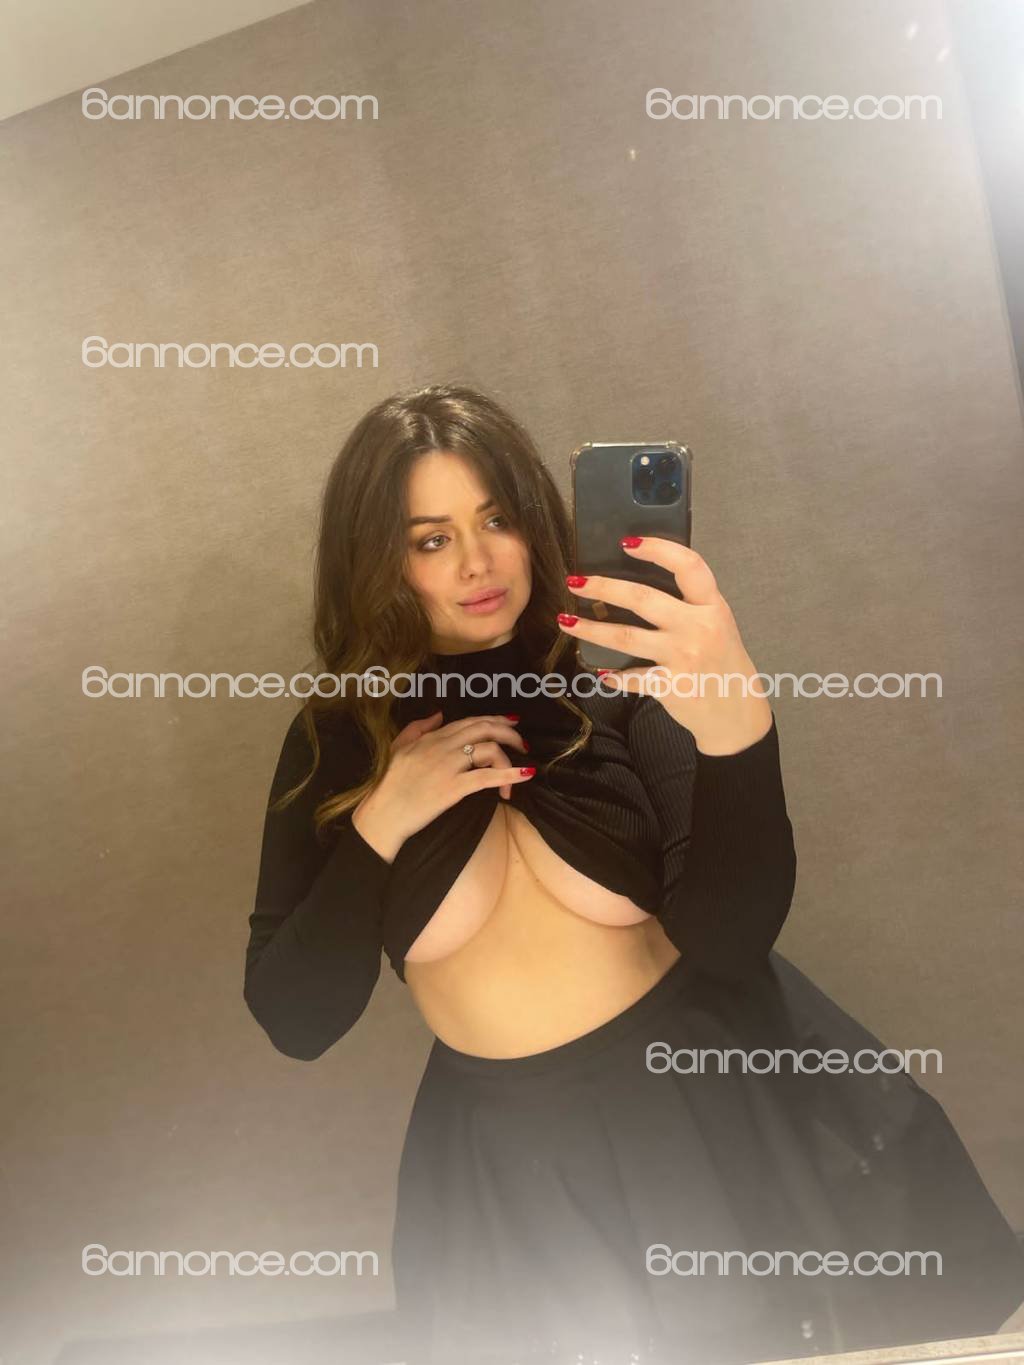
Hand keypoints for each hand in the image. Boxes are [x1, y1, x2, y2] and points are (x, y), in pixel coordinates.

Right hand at [352, 712, 532, 859]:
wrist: (384, 813)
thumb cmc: (390, 785)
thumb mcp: (398, 747)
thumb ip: (418, 728)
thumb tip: (439, 714)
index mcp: (432, 737)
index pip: (470, 722)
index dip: (495, 719)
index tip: (512, 722)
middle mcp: (443, 746)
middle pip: (484, 729)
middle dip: (509, 732)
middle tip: (523, 743)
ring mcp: (449, 766)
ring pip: (489, 749)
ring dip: (510, 758)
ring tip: (522, 768)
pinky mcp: (453, 787)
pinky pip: (487, 776)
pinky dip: (509, 775)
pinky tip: (524, 776)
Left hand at [559, 536, 772, 755]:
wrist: (738, 715)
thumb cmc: (724, 665)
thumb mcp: (718, 626)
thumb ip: (691, 606)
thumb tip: (640, 588)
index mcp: (712, 606)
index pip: (688, 565)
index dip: (657, 549)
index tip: (627, 543)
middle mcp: (699, 627)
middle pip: (642, 598)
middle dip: (603, 587)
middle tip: (575, 582)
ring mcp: (683, 657)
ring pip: (626, 637)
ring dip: (590, 629)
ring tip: (566, 621)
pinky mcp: (671, 686)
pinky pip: (632, 677)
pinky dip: (613, 676)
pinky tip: (600, 672)